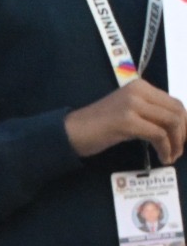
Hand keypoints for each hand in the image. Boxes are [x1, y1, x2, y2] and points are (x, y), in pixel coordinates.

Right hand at [66, 80, 186, 162]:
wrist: (70, 133)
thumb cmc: (96, 127)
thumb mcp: (127, 113)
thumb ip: (147, 113)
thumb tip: (174, 126)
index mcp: (140, 87)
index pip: (174, 102)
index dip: (184, 122)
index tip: (181, 139)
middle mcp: (139, 91)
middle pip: (176, 111)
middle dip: (183, 133)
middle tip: (178, 150)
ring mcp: (133, 105)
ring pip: (171, 122)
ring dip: (176, 142)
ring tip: (171, 156)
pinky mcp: (127, 121)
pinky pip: (157, 134)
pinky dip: (165, 148)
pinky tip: (162, 158)